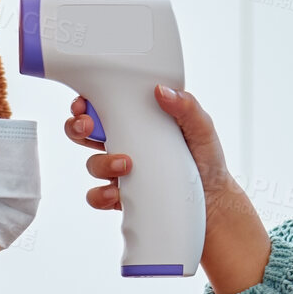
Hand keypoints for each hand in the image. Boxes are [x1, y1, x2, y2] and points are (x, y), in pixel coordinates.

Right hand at [66, 87, 271, 293]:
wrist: (215, 202)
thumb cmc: (207, 160)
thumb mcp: (202, 128)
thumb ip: (187, 107)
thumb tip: (162, 91)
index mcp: (136, 123)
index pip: (102, 108)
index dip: (85, 104)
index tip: (83, 104)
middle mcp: (124, 145)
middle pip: (84, 133)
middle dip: (77, 128)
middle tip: (88, 127)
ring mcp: (121, 173)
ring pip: (92, 165)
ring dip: (100, 163)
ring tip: (126, 164)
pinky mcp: (123, 198)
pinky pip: (98, 197)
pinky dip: (101, 195)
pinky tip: (116, 193)